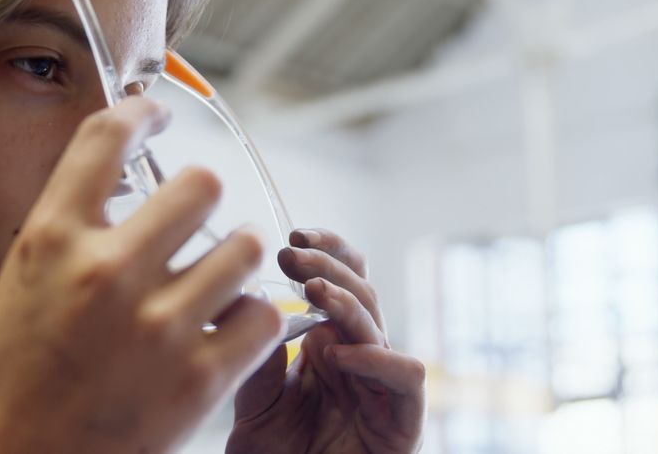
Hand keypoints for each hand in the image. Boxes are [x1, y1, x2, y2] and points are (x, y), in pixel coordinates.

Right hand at [0, 97, 284, 453]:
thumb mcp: (16, 290)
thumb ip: (69, 240)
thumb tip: (119, 204)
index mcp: (50, 241)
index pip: (107, 137)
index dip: (142, 111)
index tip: (158, 115)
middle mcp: (105, 270)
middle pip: (201, 184)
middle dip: (201, 197)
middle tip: (193, 224)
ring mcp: (157, 325)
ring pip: (245, 247)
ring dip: (233, 260)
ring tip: (214, 283)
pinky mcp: (197, 380)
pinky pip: (260, 318)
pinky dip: (250, 320)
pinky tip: (226, 331)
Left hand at [226, 229, 425, 453]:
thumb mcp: (253, 399)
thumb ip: (257, 355)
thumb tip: (251, 299)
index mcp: (329, 342)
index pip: (340, 279)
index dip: (326, 250)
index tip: (293, 236)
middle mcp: (360, 356)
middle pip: (361, 291)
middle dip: (328, 264)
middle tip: (292, 253)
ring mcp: (382, 385)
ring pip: (379, 325)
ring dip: (346, 300)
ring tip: (310, 288)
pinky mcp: (403, 420)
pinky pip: (406, 375)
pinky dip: (377, 357)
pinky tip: (340, 351)